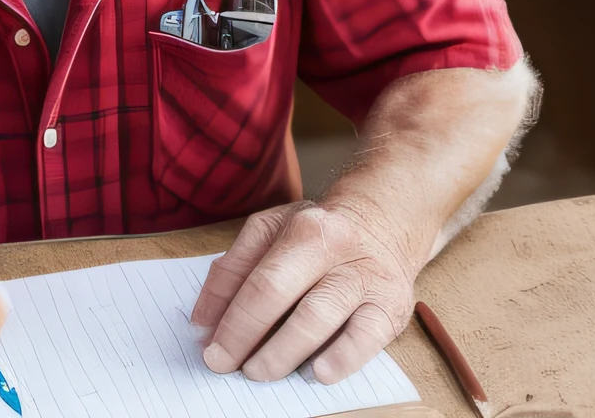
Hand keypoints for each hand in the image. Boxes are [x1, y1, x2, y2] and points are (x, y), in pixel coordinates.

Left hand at [190, 201, 419, 384]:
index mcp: (305, 229)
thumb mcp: (272, 232)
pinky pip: (367, 338)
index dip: (232, 322)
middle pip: (282, 296)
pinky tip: (317, 372)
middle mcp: (338, 248)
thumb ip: (233, 271)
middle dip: (248, 338)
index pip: (259, 282)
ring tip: (261, 371)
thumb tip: (203, 322)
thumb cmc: (321, 234)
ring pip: (320, 318)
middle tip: (230, 367)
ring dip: (284, 353)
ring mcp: (368, 277)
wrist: (387, 221)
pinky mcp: (391, 307)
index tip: (212, 352)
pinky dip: (340, 359)